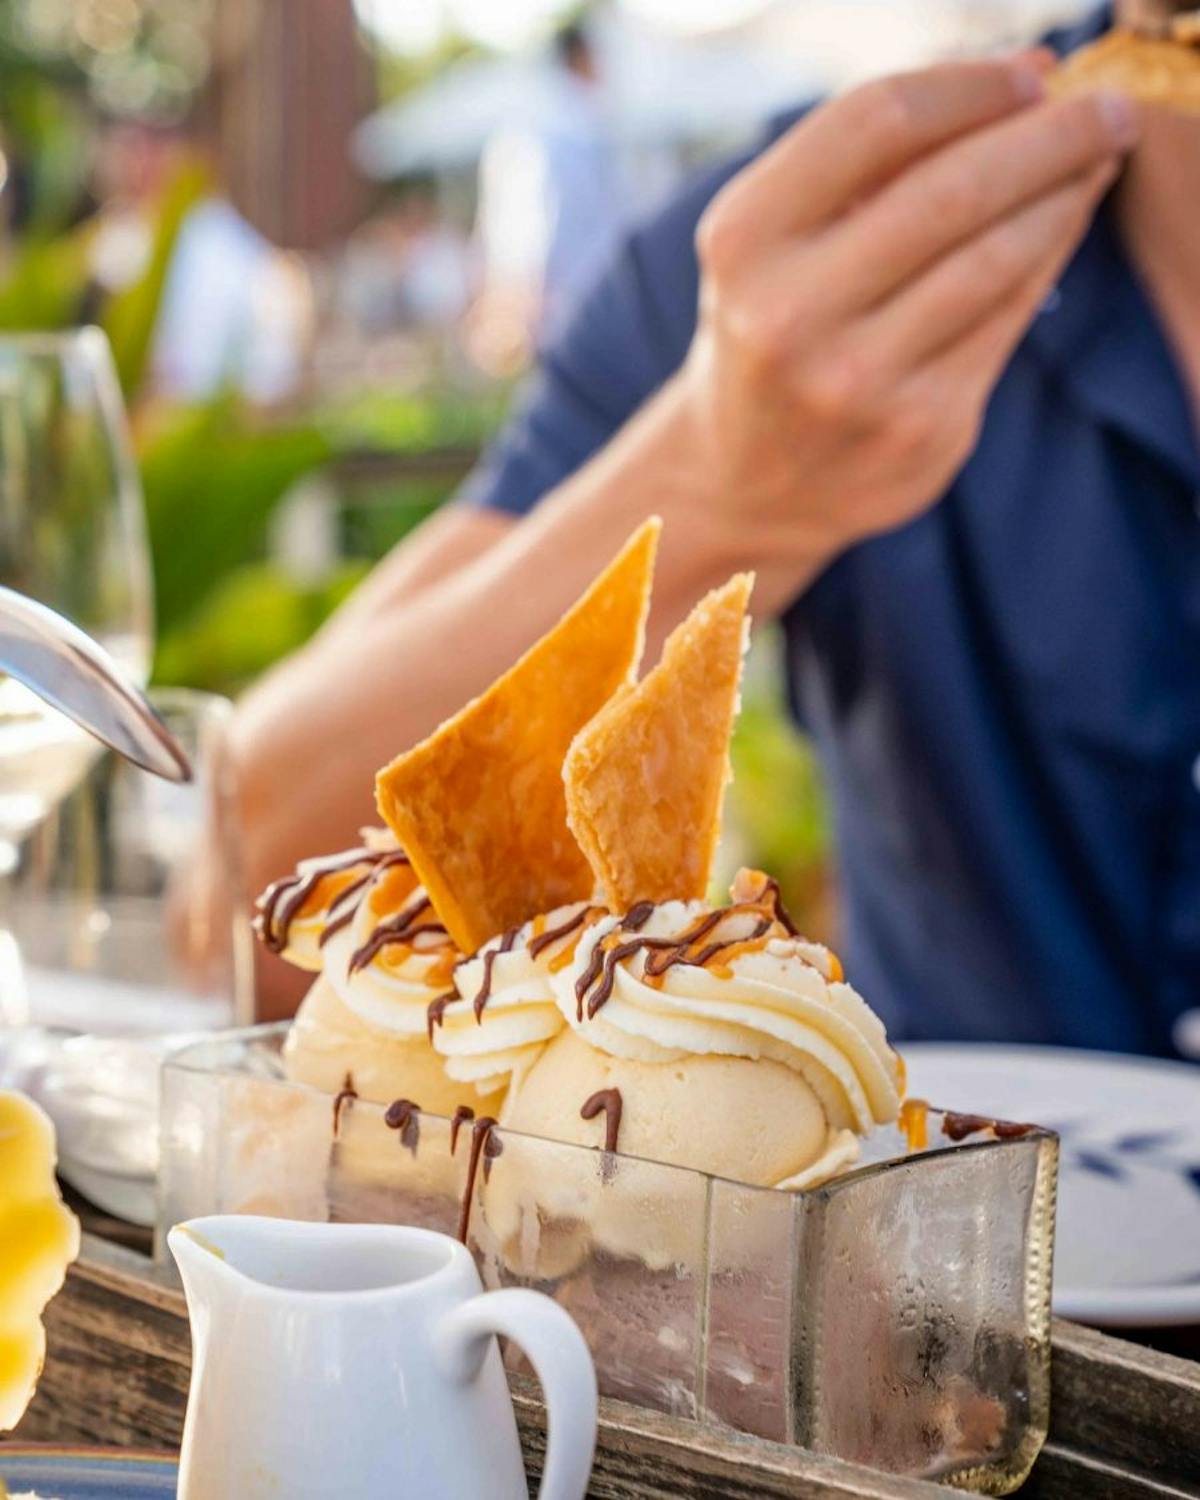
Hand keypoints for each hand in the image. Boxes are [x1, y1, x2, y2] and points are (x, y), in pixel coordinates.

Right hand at [678, 57, 1137, 569]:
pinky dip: (1048, 258)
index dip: (969, 87)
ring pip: (995, 258)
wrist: (748, 482)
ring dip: (1062, 196)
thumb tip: (1026, 88)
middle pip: (951, 190)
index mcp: (743, 243)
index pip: (876, 124)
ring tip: (1091, 161)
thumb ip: (867, 167)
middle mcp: (791, 315)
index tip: (1029, 76)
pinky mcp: (920, 428)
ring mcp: (858, 381)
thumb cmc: (775, 329)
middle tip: (1104, 111)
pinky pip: (1007, 319)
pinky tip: (1062, 224)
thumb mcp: (774, 240)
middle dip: (1047, 138)